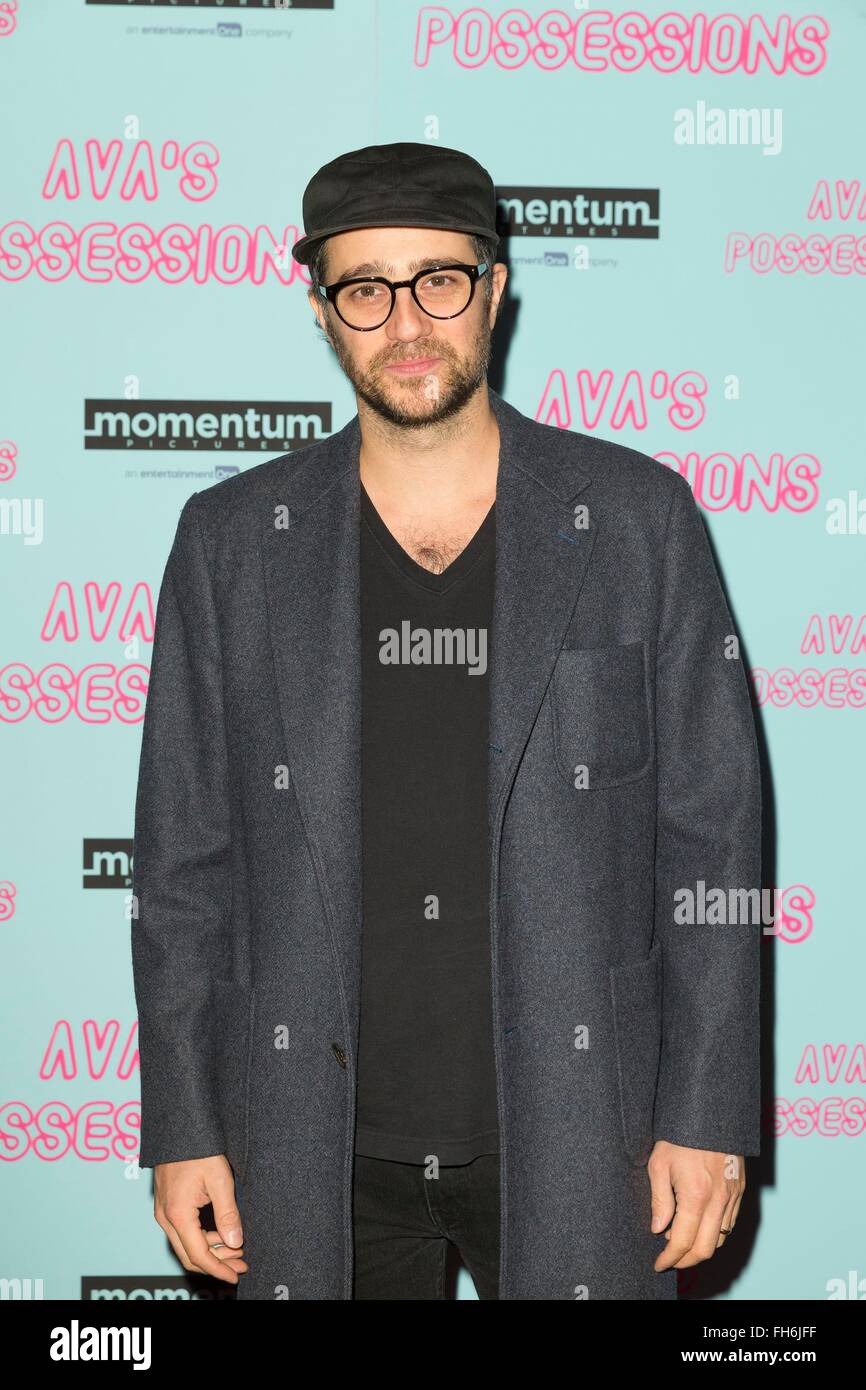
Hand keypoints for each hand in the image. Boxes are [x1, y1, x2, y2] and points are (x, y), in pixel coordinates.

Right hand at [154, 1154, 248, 1284]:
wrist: (178, 1126)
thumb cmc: (199, 1148)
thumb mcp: (220, 1179)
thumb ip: (228, 1214)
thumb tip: (235, 1243)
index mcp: (177, 1214)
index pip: (198, 1255)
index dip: (219, 1269)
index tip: (236, 1274)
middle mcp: (165, 1217)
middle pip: (189, 1255)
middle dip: (217, 1263)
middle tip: (241, 1264)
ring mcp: (162, 1211)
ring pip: (185, 1245)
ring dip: (211, 1251)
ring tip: (236, 1249)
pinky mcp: (166, 1204)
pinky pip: (182, 1232)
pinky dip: (202, 1239)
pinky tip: (221, 1234)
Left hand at [648, 1141, 744, 1271]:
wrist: (710, 1112)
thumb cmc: (680, 1135)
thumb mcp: (659, 1164)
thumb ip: (660, 1200)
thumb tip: (659, 1229)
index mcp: (696, 1195)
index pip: (683, 1241)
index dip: (670, 1258)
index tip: (659, 1264)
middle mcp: (719, 1200)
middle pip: (706, 1249)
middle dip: (686, 1260)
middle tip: (670, 1259)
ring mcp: (733, 1195)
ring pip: (720, 1238)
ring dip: (701, 1246)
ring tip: (681, 1239)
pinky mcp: (740, 1189)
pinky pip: (730, 1222)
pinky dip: (715, 1232)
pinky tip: (700, 1225)